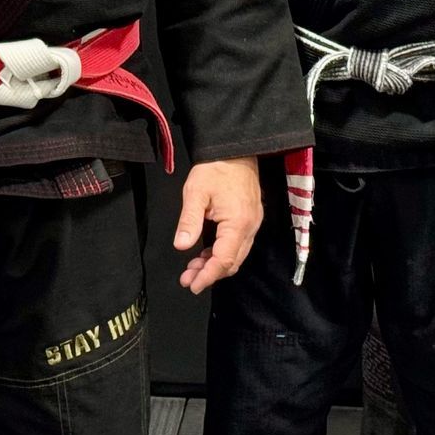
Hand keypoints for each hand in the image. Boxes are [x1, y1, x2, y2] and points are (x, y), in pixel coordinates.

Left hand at [174, 157, 262, 294]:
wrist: (235, 149)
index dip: (208, 276)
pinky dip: (222, 253)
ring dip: (215, 265)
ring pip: (236, 255)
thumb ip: (189, 221)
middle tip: (187, 279)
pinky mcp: (250, 219)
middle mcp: (250, 228)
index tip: (192, 285)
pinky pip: (238, 245)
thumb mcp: (195, 192)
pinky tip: (206, 254)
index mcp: (238, 223)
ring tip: (192, 269)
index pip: (223, 260)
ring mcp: (253, 224)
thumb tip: (181, 246)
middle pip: (232, 262)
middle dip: (209, 274)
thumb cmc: (215, 168)